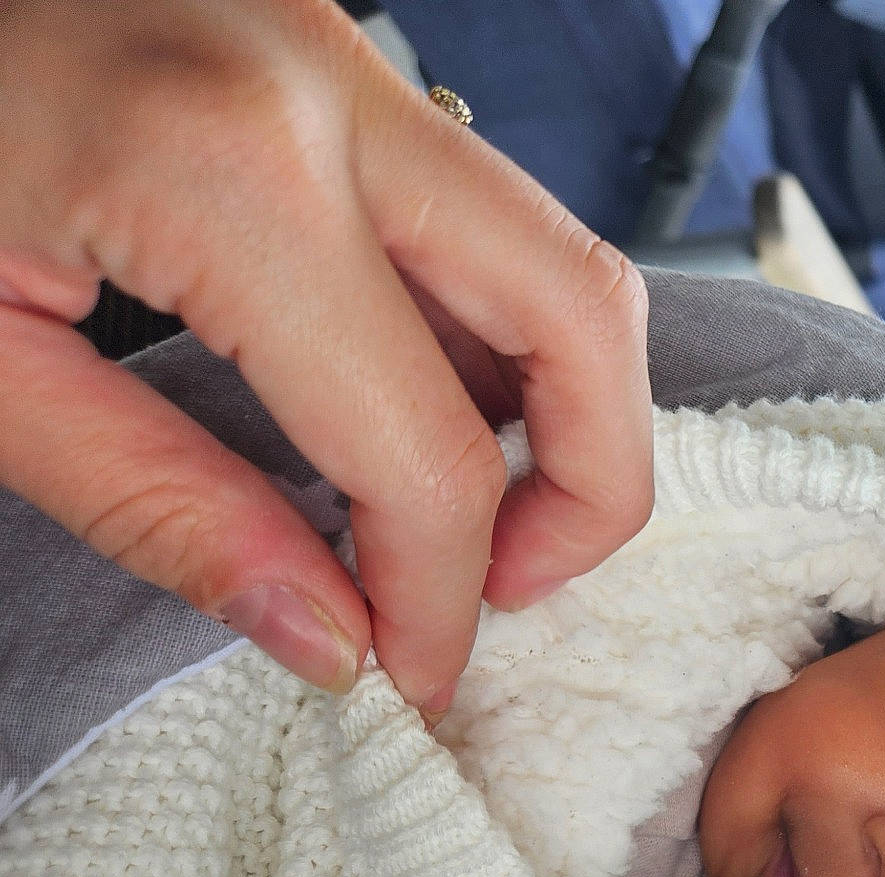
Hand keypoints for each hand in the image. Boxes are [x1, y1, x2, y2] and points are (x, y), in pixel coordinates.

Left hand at [0, 0, 652, 710]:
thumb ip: (158, 507)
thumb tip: (329, 635)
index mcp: (221, 171)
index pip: (427, 446)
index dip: (440, 596)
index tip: (409, 670)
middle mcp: (325, 90)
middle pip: (582, 314)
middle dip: (590, 489)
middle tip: (508, 588)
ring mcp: (341, 57)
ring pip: (559, 254)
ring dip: (562, 406)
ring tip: (471, 514)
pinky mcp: (328, 59)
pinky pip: (482, 215)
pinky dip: (494, 335)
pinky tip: (417, 412)